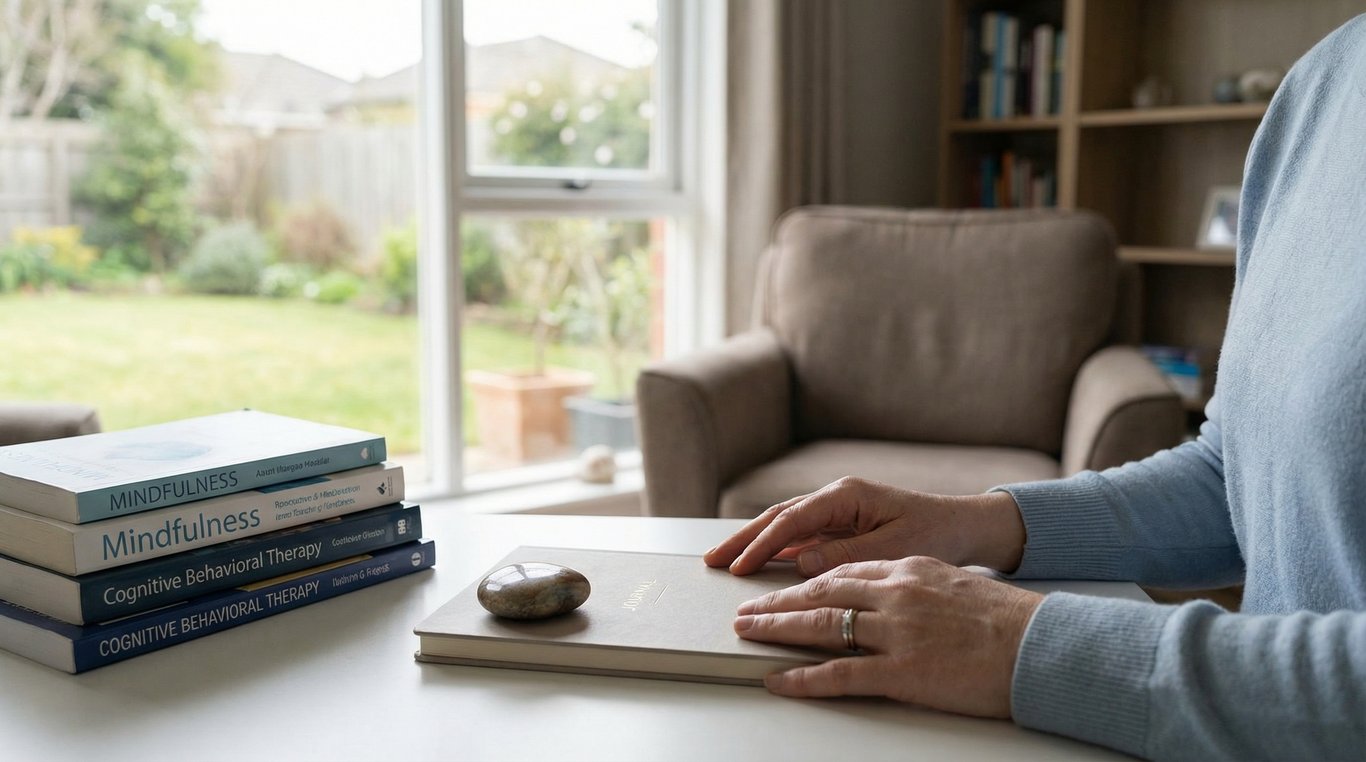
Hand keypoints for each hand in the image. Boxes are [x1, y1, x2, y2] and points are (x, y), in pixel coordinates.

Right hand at [703, 477, 1024, 576]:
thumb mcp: (895, 548)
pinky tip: (756, 562)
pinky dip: (774, 548)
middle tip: (712, 560)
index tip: (739, 565)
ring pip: (784, 525)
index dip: (762, 543)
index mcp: (847, 495)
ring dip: (752, 542)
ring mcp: (836, 511)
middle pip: (777, 516)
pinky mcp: (840, 526)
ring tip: (722, 560)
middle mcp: (836, 498)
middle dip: (743, 538)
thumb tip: (801, 562)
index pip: (792, 519)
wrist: (965, 526)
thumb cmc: (937, 533)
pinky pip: (799, 537)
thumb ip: (847, 555)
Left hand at [734, 556, 1042, 717]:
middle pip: (821, 592)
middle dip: (779, 601)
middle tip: (748, 608)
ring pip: (821, 626)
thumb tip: (890, 597)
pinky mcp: (902, 672)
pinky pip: (839, 674)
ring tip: (747, 633)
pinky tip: (778, 679)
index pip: (845, 570)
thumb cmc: (1008, 621)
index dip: (806, 581)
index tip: (784, 587)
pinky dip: (802, 678)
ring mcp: (896, 632)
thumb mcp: (956, 586)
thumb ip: (918, 587)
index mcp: (909, 570)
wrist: (1041, 646)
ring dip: (777, 629)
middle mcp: (896, 594)